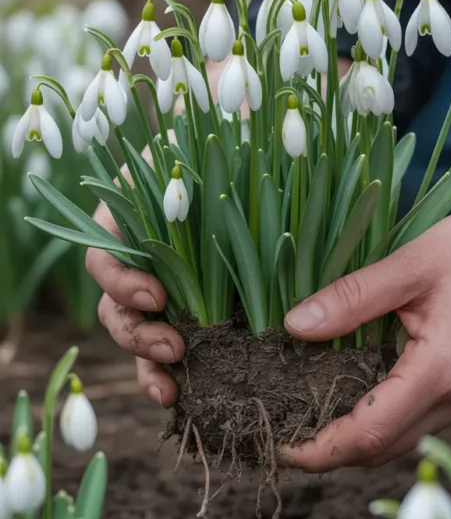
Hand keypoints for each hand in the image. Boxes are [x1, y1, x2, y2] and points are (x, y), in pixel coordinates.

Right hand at [86, 60, 226, 405]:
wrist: (279, 137)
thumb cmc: (247, 124)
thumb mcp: (225, 123)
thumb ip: (210, 141)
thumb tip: (208, 142)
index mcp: (135, 213)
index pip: (103, 255)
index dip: (119, 280)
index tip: (154, 294)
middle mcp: (145, 251)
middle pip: (113, 305)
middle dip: (135, 332)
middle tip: (172, 346)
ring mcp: (172, 283)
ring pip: (137, 335)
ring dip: (148, 362)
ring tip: (174, 381)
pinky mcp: (201, 309)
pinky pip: (173, 351)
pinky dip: (170, 376)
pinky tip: (181, 395)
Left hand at [282, 154, 450, 471]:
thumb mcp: (408, 265)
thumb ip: (351, 298)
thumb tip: (294, 325)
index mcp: (442, 369)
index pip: (371, 431)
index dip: (322, 449)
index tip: (283, 448)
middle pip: (384, 449)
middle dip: (332, 453)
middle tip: (285, 435)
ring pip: (402, 441)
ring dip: (357, 440)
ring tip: (311, 420)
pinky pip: (419, 423)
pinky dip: (382, 423)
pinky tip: (354, 399)